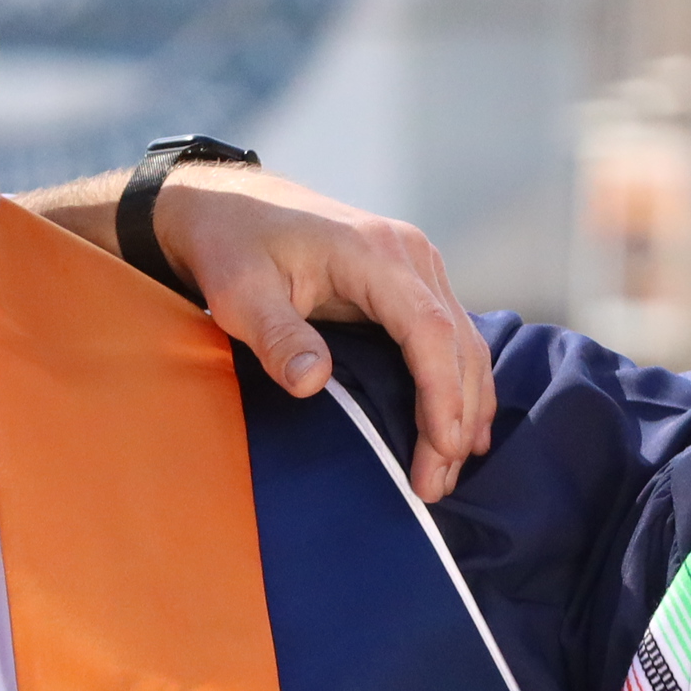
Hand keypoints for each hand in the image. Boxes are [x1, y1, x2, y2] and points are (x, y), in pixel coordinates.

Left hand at [21, 164, 497, 499]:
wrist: (225, 205)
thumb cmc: (230, 246)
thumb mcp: (238, 294)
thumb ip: (277, 336)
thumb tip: (313, 383)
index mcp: (374, 253)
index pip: (429, 330)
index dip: (442, 395)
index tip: (440, 450)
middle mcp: (409, 254)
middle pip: (458, 342)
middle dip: (456, 417)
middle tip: (435, 485)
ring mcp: (414, 265)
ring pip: (463, 342)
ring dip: (464, 406)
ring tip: (448, 470)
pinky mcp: (408, 281)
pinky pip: (448, 335)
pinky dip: (457, 382)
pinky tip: (457, 429)